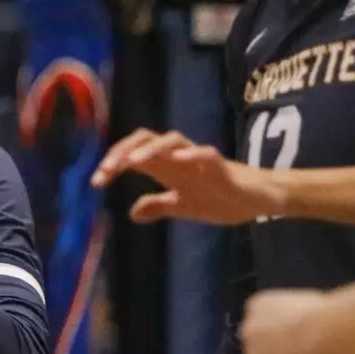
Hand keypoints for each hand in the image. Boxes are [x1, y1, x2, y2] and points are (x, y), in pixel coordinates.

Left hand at [92, 129, 283, 226]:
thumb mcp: (183, 206)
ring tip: (133, 162)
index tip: (96, 182)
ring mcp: (199, 159)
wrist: (258, 199)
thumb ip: (158, 205)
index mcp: (167, 166)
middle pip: (145, 139)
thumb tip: (132, 214)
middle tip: (106, 171)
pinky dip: (192, 154)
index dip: (112, 163)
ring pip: (172, 140)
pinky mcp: (222, 166)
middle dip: (123, 151)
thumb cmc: (221, 196)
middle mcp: (179, 157)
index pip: (133, 154)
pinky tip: (179, 160)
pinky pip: (206, 153)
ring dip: (150, 149)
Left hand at [242, 278, 354, 353]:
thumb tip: (308, 328)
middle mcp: (248, 330)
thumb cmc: (325, 313)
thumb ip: (294, 316)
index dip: (280, 336)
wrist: (324, 333)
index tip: (298, 342)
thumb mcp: (305, 303)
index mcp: (257, 305)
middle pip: (259, 348)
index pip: (261, 324)